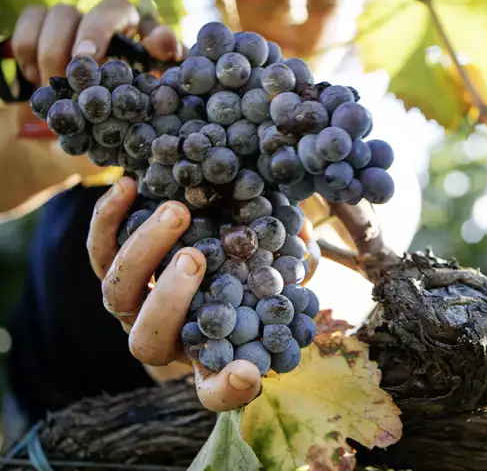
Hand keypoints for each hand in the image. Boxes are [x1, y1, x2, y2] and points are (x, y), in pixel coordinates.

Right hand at [10, 0, 181, 89]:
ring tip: (57, 84)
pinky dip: (27, 59)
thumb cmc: (144, 79)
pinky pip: (21, 36)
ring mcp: (62, 22)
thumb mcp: (161, 69)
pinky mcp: (37, 33)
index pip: (111, 8)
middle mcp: (91, 13)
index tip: (86, 57)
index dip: (96, 30)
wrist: (113, 99)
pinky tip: (43, 80)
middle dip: (61, 50)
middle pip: (65, 14)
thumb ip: (166, 54)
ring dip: (44, 56)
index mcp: (125, 17)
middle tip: (67, 81)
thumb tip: (163, 40)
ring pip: (39, 21)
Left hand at [86, 176, 320, 411]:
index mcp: (204, 349)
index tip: (247, 372)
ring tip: (177, 213)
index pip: (213, 387)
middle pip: (149, 337)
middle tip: (196, 259)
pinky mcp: (110, 264)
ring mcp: (132, 301)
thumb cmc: (243, 263)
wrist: (198, 236)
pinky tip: (130, 185)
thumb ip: (290, 266)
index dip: (228, 387)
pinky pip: (99, 247)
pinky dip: (109, 218)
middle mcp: (162, 333)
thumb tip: (301, 242)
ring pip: (118, 290)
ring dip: (144, 250)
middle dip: (169, 299)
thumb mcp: (274, 268)